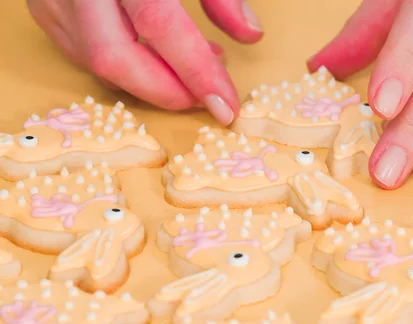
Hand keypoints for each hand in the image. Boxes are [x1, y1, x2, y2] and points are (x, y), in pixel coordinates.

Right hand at [26, 0, 262, 124]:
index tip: (226, 106)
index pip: (159, 24)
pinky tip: (156, 59)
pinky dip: (128, 69)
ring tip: (189, 70)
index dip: (196, 72)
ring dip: (150, 83)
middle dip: (167, 91)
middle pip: (115, 58)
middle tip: (206, 97)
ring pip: (97, 65)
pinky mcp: (43, 10)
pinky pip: (85, 57)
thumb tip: (250, 35)